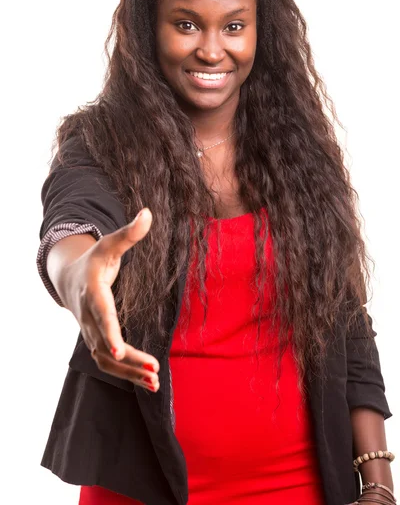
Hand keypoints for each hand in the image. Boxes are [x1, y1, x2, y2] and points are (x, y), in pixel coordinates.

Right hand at [58, 208, 159, 390]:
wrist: (69, 278)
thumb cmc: (95, 260)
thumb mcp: (110, 244)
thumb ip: (130, 233)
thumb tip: (148, 212)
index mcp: (93, 292)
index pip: (102, 315)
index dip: (109, 333)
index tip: (120, 350)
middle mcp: (89, 316)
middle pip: (105, 344)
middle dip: (129, 360)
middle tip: (155, 369)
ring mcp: (90, 332)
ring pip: (105, 360)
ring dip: (129, 374)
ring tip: (155, 383)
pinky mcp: (95, 342)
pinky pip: (108, 364)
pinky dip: (126, 374)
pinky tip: (149, 381)